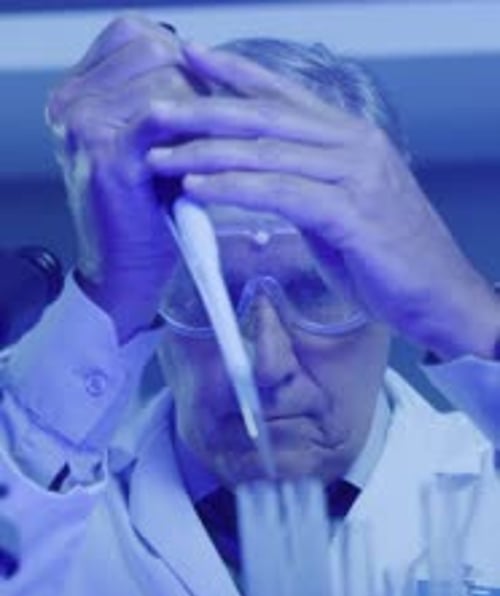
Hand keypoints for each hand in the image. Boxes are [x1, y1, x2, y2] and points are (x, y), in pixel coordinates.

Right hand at [46, 16, 207, 342]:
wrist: (127, 271)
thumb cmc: (146, 212)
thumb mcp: (151, 142)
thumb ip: (166, 97)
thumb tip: (212, 64)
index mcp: (77, 91)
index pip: (136, 36)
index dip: (180, 58)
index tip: (206, 90)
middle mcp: (71, 102)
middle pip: (153, 50)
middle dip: (196, 82)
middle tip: (218, 122)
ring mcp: (83, 126)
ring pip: (163, 80)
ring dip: (202, 106)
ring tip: (217, 140)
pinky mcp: (105, 155)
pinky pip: (159, 118)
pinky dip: (193, 127)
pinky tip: (212, 147)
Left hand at [148, 43, 499, 359]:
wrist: (440, 297)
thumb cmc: (391, 259)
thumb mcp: (343, 212)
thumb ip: (305, 188)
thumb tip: (259, 184)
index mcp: (350, 139)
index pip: (283, 94)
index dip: (234, 74)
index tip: (190, 60)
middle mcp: (354, 146)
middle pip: (265, 117)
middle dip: (204, 112)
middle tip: (155, 112)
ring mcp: (355, 177)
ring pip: (267, 153)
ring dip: (207, 155)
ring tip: (162, 158)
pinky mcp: (351, 214)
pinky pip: (281, 194)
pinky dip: (235, 190)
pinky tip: (198, 191)